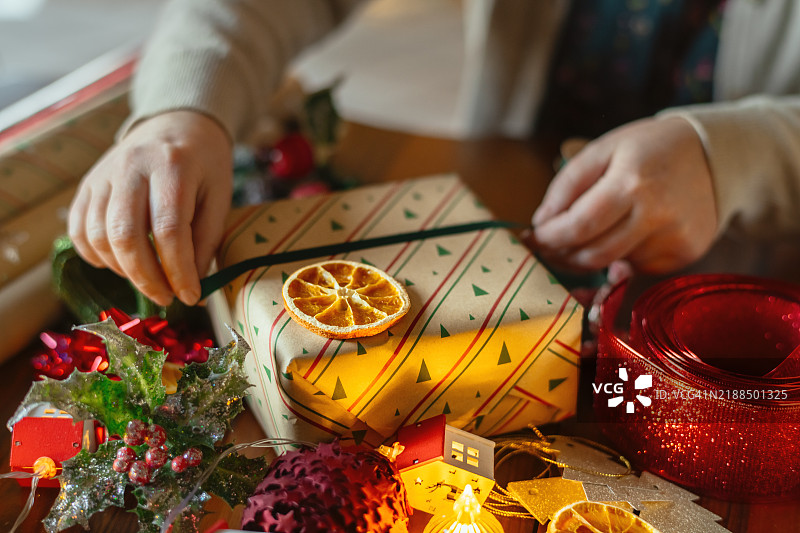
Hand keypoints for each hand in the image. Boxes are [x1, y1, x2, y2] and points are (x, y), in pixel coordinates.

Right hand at [68, 110, 232, 305]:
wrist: (176, 124)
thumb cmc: (204, 165)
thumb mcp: (219, 198)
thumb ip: (205, 242)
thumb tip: (193, 291)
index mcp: (173, 165)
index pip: (169, 229)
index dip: (178, 270)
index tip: (190, 296)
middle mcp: (131, 166)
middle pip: (126, 236)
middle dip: (146, 278)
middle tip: (167, 297)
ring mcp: (103, 174)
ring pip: (98, 237)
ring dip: (123, 271)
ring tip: (149, 279)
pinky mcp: (87, 185)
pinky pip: (79, 231)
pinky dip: (97, 257)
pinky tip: (122, 263)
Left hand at [530, 117, 717, 273]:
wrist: (714, 155)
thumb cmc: (649, 149)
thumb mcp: (603, 149)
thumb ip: (567, 185)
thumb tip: (541, 223)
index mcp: (632, 182)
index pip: (579, 226)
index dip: (550, 238)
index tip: (533, 237)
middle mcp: (657, 215)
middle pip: (593, 255)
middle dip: (562, 255)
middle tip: (548, 246)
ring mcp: (675, 239)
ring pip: (612, 265)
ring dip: (588, 257)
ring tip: (581, 238)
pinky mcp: (686, 254)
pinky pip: (637, 266)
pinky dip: (620, 256)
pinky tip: (625, 233)